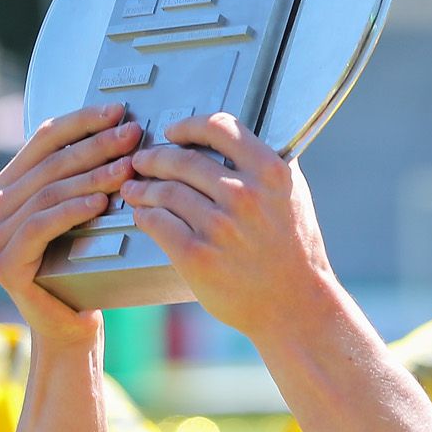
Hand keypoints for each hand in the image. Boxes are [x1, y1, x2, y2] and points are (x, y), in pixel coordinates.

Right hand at [0, 102, 139, 348]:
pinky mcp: (6, 264)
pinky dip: (72, 211)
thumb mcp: (92, 210)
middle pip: (51, 163)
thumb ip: (91, 173)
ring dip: (91, 176)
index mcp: (15, 183)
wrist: (75, 324)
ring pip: (48, 192)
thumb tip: (127, 128)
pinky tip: (100, 203)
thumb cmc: (89, 264)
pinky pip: (41, 227)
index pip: (45, 138)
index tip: (119, 111)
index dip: (82, 121)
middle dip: (96, 145)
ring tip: (128, 169)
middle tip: (133, 136)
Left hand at [121, 112, 330, 338]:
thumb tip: (241, 139)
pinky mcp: (197, 256)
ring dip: (142, 187)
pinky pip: (157, 223)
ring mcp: (219, 226)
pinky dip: (145, 215)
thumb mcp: (295, 197)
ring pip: (164, 191)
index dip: (188, 126)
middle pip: (182, 159)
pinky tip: (143, 215)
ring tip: (135, 189)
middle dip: (154, 158)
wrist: (295, 305)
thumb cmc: (295, 251)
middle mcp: (245, 195)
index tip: (173, 131)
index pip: (219, 128)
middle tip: (141, 162)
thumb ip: (269, 166)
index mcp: (271, 174)